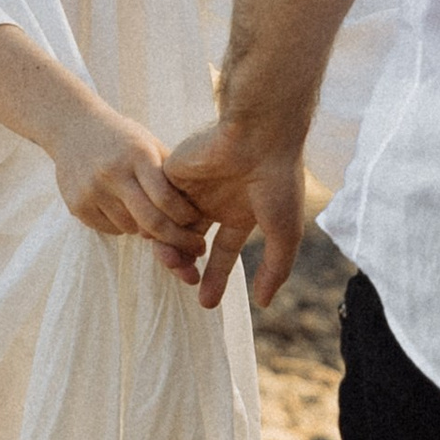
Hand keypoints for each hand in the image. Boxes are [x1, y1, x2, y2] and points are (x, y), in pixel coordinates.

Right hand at [46, 99, 209, 269]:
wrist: (74, 128)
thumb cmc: (123, 139)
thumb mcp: (150, 144)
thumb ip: (171, 174)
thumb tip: (198, 215)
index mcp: (137, 155)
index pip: (166, 197)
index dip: (186, 218)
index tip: (198, 226)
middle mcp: (113, 173)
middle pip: (150, 221)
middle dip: (177, 240)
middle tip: (193, 249)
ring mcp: (92, 190)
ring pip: (131, 228)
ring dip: (146, 229)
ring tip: (148, 213)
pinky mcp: (77, 205)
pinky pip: (111, 229)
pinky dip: (123, 226)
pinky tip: (122, 208)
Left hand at [163, 117, 308, 309]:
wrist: (260, 135)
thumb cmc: (278, 180)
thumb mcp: (283, 232)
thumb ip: (274, 268)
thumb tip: (263, 303)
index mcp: (241, 211)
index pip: (224, 250)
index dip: (216, 277)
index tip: (207, 303)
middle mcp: (215, 200)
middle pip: (191, 242)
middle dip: (187, 266)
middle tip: (187, 283)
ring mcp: (193, 187)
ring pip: (171, 227)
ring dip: (171, 249)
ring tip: (176, 263)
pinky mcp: (172, 172)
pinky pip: (157, 204)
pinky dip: (159, 221)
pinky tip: (165, 233)